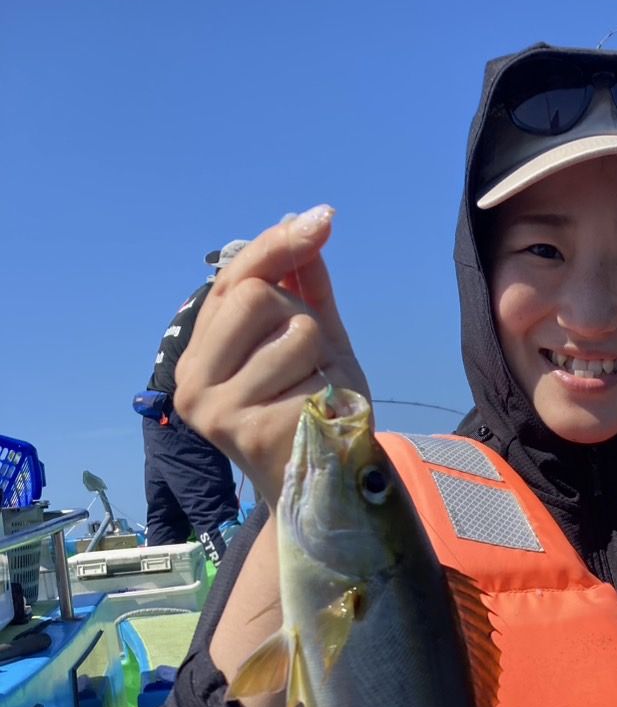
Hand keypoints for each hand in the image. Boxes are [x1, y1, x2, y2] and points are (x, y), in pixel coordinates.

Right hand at [174, 206, 369, 508]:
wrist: (322, 487)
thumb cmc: (312, 411)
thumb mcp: (314, 344)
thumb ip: (306, 290)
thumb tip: (309, 224)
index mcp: (200, 352)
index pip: (235, 277)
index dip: (278, 245)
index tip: (323, 219)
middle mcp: (193, 379)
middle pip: (260, 296)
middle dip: (302, 320)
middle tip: (310, 365)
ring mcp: (216, 408)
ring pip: (295, 332)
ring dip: (324, 360)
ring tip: (315, 397)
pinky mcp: (250, 430)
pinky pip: (313, 375)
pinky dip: (333, 394)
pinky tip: (321, 421)